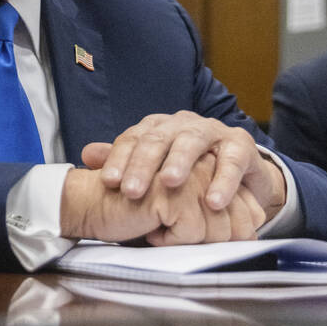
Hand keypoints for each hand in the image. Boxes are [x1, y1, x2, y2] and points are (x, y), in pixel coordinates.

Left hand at [82, 111, 286, 220]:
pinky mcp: (241, 145)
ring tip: (169, 184)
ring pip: (192, 142)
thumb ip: (123, 161)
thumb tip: (86, 155)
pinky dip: (223, 181)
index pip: (133, 139)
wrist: (237, 171)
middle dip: (143, 165)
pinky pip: (231, 160)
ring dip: (180, 163)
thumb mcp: (155, 166)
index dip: (119, 159)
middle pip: (158, 140)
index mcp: (157, 128)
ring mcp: (212, 132)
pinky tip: (213, 201)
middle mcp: (182, 125)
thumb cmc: (189, 171)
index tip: (108, 183)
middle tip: (131, 191)